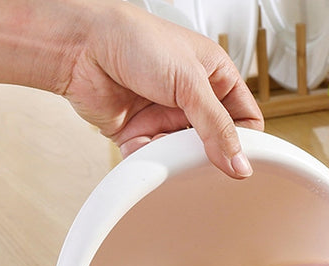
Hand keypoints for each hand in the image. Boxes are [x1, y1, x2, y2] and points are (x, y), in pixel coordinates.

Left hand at [60, 1, 263, 177]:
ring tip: (164, 139)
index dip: (246, 141)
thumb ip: (217, 127)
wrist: (82, 48)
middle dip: (206, 153)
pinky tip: (140, 138)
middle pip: (215, 143)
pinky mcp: (141, 133)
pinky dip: (149, 157)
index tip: (240, 159)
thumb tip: (239, 162)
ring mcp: (165, 116)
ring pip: (184, 156)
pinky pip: (154, 160)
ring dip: (175, 155)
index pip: (245, 118)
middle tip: (201, 157)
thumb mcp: (190, 82)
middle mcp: (192, 98)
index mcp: (214, 76)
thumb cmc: (135, 41)